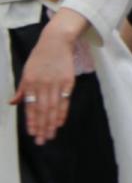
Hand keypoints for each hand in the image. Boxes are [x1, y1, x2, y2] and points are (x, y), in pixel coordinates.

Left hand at [10, 11, 84, 144]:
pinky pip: (65, 100)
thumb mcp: (26, 71)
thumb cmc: (39, 57)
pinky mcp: (68, 82)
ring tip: (51, 135)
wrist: (56, 42)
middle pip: (42, 110)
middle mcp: (42, 84)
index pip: (30, 106)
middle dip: (42, 127)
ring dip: (51, 123)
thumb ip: (21, 89)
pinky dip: (62, 112)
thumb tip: (12, 103)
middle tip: (42, 141)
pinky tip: (60, 122)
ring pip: (53, 107)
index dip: (31, 121)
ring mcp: (56, 83)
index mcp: (30, 82)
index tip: (32, 133)